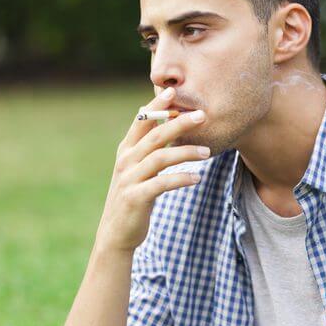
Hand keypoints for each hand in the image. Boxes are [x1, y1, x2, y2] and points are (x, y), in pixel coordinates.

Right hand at [94, 87, 208, 253]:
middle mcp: (125, 161)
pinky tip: (197, 177)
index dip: (156, 105)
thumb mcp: (138, 169)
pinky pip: (161, 184)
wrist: (117, 233)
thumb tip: (167, 124)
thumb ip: (149, 148)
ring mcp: (128, 179)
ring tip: (208, 152)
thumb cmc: (134, 196)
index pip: (141, 121)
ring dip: (186, 152)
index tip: (173, 91)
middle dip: (178, 123)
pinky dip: (180, 179)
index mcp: (126, 150)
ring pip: (160, 158)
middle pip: (154, 135)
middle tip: (202, 115)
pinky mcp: (135, 198)